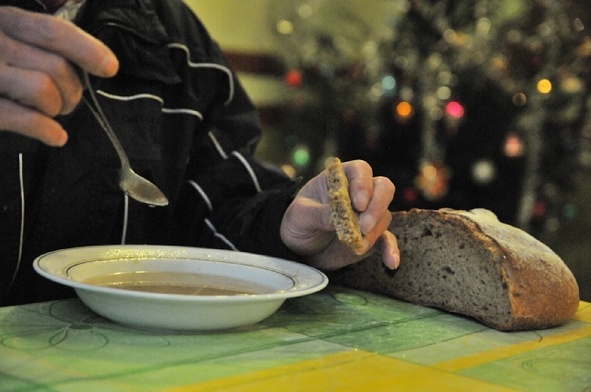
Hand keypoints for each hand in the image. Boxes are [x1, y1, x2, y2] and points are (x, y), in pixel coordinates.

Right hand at [0, 6, 118, 145]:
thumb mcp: (11, 39)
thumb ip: (42, 40)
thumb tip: (91, 49)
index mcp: (6, 22)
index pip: (53, 31)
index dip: (87, 50)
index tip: (110, 67)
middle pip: (56, 66)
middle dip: (73, 90)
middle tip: (69, 102)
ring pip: (44, 89)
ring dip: (57, 108)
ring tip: (52, 113)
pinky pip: (26, 118)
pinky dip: (48, 131)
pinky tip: (56, 137)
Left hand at [280, 159, 399, 270]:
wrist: (299, 247)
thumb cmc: (298, 222)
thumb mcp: (300, 216)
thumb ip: (318, 214)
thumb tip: (338, 219)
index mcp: (340, 179)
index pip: (360, 171)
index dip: (363, 184)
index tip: (358, 204)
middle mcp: (359, 192)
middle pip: (383, 188)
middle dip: (377, 206)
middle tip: (363, 226)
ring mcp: (367, 214)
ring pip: (384, 215)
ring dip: (374, 231)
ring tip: (357, 246)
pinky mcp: (370, 236)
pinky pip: (386, 240)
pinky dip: (390, 250)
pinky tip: (391, 262)